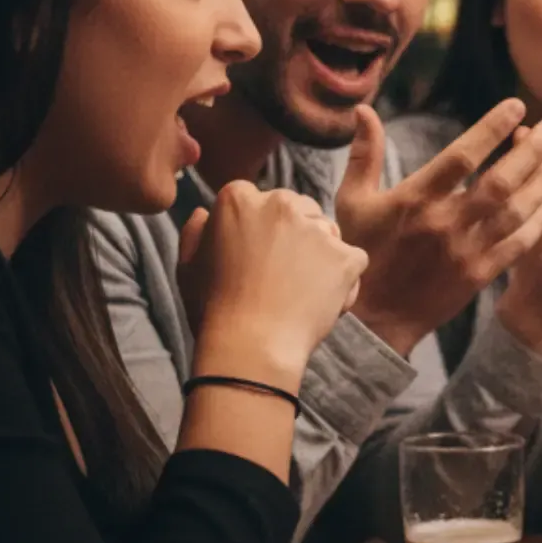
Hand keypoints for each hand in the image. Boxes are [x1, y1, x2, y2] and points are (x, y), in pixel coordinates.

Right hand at [180, 182, 368, 383]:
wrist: (251, 344)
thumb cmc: (213, 308)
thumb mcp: (188, 266)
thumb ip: (196, 231)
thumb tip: (206, 212)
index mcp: (239, 200)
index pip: (258, 198)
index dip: (260, 226)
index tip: (257, 252)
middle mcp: (281, 204)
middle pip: (299, 209)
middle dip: (295, 233)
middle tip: (283, 272)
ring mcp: (317, 229)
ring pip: (328, 232)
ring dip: (321, 253)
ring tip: (302, 289)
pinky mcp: (345, 256)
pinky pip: (353, 260)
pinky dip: (344, 278)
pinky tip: (323, 300)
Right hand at [334, 101, 541, 354]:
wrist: (373, 317)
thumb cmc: (363, 251)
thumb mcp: (353, 201)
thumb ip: (364, 154)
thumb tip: (365, 110)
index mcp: (414, 198)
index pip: (462, 156)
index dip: (492, 129)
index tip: (518, 106)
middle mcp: (444, 222)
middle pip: (499, 181)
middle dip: (532, 151)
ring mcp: (464, 251)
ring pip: (515, 212)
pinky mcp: (478, 275)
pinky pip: (518, 245)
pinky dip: (538, 223)